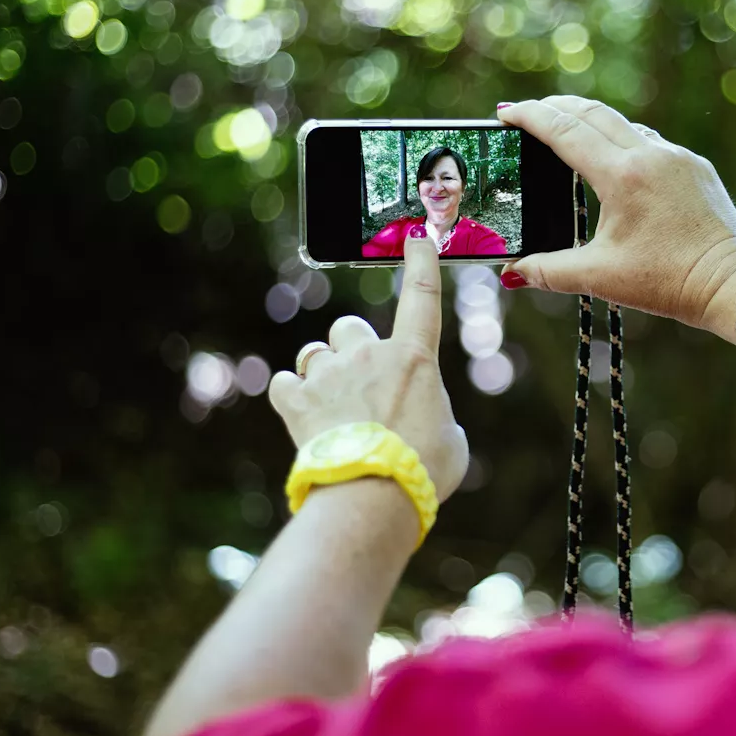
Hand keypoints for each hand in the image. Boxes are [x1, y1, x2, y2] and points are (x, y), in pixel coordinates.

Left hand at [269, 237, 468, 501]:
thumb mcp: (451, 441)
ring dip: (321, 375)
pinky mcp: (297, 402)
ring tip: (333, 413)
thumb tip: (425, 421)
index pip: (421, 298)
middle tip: (360, 385)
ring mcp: (329, 375)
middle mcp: (368, 355)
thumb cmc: (422, 472)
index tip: (417, 239)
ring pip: (314, 355)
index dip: (421, 264)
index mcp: (414, 359)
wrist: (373, 495)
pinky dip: (292, 398)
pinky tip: (305, 419)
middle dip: (352, 350)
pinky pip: (285, 384)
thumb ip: (435, 416)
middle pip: (349, 328)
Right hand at [496, 96, 735, 330]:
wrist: (731, 284)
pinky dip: (624, 142)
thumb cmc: (669, 282)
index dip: (530, 117)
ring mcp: (678, 157)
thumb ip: (549, 271)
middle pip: (593, 113)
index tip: (506, 112)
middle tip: (527, 113)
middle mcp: (651, 155)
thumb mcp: (600, 277)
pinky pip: (652, 142)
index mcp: (623, 176)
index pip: (565, 131)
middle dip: (556, 108)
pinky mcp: (696, 167)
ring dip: (591, 122)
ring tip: (566, 131)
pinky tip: (614, 158)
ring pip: (624, 125)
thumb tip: (513, 272)